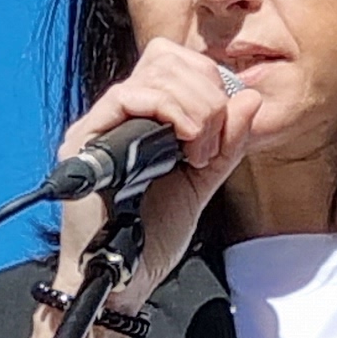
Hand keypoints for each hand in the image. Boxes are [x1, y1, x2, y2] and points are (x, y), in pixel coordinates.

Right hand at [49, 36, 267, 307]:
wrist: (125, 278)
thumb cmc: (152, 238)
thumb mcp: (202, 184)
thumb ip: (225, 144)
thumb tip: (250, 98)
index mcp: (145, 118)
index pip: (176, 64)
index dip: (209, 80)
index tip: (226, 125)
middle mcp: (119, 114)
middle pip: (167, 59)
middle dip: (206, 95)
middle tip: (210, 146)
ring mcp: (101, 124)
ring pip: (154, 73)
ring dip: (193, 108)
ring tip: (196, 155)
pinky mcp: (86, 139)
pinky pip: (129, 97)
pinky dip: (170, 113)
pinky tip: (182, 150)